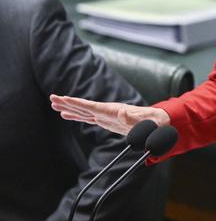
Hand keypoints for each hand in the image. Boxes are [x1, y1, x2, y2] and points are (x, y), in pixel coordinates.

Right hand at [50, 94, 169, 135]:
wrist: (159, 121)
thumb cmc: (154, 122)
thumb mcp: (146, 122)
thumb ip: (134, 119)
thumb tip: (122, 113)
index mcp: (114, 111)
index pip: (92, 107)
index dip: (77, 103)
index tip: (63, 99)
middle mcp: (108, 111)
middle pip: (84, 106)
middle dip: (68, 102)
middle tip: (52, 98)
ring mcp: (107, 115)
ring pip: (84, 111)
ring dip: (69, 108)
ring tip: (54, 104)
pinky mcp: (107, 120)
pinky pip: (88, 117)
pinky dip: (77, 116)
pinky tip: (66, 115)